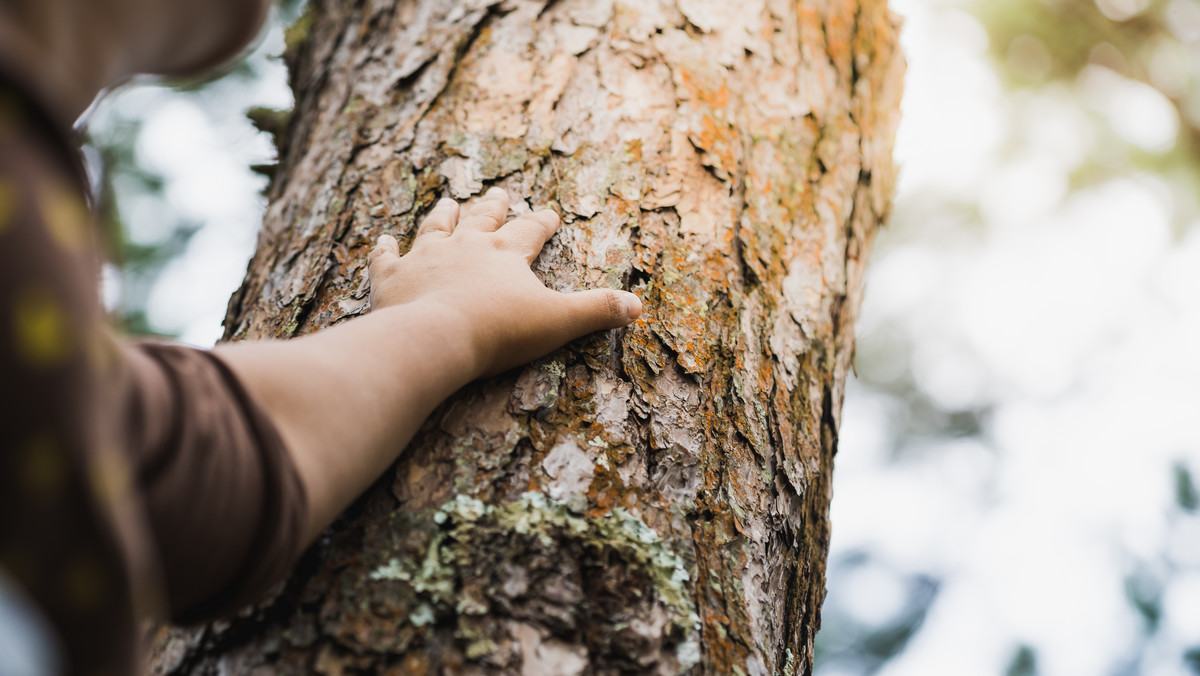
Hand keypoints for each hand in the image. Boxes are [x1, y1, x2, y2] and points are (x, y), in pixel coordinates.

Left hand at [366, 187, 641, 376]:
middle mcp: (466, 245)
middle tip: (498, 194)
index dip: (541, 223)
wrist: (433, 338)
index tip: (549, 214)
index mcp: (506, 254)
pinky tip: (382, 240)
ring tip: (449, 201)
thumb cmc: (498, 331)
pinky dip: (384, 248)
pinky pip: (385, 256)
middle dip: (493, 208)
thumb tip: (639, 306)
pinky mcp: (391, 277)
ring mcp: (425, 257)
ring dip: (444, 214)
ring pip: (436, 226)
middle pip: (482, 219)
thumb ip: (596, 311)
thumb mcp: (557, 321)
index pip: (530, 231)